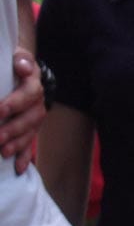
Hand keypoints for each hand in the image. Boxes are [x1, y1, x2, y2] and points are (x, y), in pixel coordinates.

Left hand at [0, 49, 44, 173]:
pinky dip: (24, 156)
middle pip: (30, 118)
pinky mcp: (30, 129)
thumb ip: (21, 59)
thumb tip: (22, 66)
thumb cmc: (16, 65)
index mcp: (33, 84)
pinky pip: (30, 143)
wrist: (24, 71)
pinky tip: (18, 168)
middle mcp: (38, 103)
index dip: (14, 104)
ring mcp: (35, 117)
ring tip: (4, 152)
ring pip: (30, 132)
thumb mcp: (19, 57)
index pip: (28, 94)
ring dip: (17, 144)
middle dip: (13, 129)